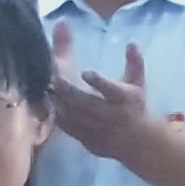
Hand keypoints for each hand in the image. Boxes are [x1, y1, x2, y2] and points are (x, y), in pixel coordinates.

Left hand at [47, 25, 165, 168]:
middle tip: (54, 76)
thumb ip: (134, 62)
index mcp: (123, 99)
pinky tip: (47, 103)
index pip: (112, 90)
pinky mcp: (85, 139)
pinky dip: (57, 114)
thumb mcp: (137, 84)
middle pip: (86, 103)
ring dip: (59, 101)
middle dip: (68, 90)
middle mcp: (110, 115)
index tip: (85, 72)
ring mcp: (97, 129)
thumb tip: (131, 42)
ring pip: (73, 115)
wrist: (135, 143)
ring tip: (47, 87)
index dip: (99, 82)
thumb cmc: (134, 107)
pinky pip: (67, 127)